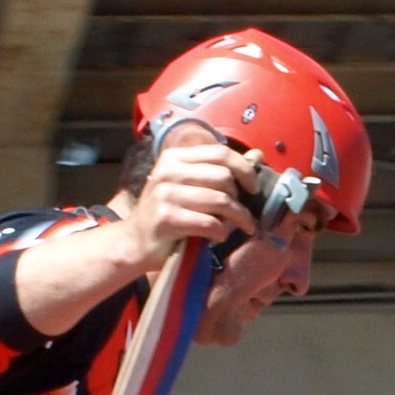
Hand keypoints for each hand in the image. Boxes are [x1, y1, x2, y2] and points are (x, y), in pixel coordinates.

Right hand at [122, 139, 262, 267]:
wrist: (137, 241)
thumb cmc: (169, 212)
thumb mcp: (189, 184)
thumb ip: (219, 170)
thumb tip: (258, 156)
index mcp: (174, 157)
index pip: (220, 153)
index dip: (245, 169)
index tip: (253, 188)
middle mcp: (168, 171)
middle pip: (224, 177)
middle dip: (239, 199)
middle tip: (239, 213)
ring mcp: (166, 194)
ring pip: (222, 201)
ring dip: (237, 218)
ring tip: (238, 227)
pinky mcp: (168, 219)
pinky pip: (211, 224)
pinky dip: (221, 233)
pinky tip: (217, 237)